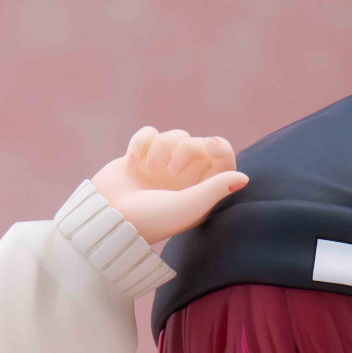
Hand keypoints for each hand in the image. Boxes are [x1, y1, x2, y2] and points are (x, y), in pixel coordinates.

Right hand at [92, 127, 248, 245]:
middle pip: (199, 144)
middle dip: (186, 149)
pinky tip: (133, 163)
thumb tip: (244, 178)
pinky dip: (141, 142)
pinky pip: (150, 133)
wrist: (107, 218)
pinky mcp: (141, 156)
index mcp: (200, 194)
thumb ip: (215, 189)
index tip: (211, 144)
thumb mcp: (188, 206)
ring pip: (175, 136)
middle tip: (170, 169)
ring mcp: (162, 167)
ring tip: (149, 170)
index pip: (222, 162)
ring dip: (161, 147)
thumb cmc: (151, 219)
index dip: (220, 147)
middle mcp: (184, 180)